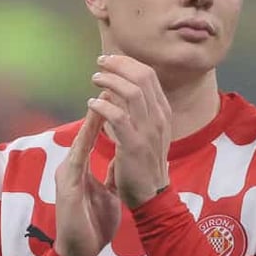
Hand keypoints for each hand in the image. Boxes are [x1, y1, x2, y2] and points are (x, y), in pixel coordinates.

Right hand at [52, 108, 121, 255]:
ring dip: (91, 120)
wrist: (79, 252)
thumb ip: (109, 174)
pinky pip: (78, 158)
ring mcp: (68, 174)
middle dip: (98, 108)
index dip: (106, 115)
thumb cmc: (91, 224)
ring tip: (102, 98)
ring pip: (80, 140)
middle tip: (109, 86)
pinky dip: (85, 141)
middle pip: (85, 132)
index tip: (118, 95)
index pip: (94, 136)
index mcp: (80, 168)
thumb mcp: (105, 193)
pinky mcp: (68, 185)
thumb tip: (119, 159)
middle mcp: (72, 166)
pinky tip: (93, 130)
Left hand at [88, 54, 171, 208]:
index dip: (127, 63)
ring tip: (95, 80)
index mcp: (162, 112)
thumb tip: (117, 90)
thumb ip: (137, 110)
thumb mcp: (148, 132)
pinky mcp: (134, 145)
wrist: (151, 195)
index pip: (148, 75)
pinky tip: (92, 104)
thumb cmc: (144, 163)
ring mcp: (149, 131)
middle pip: (142, 77)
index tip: (110, 60)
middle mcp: (159, 117)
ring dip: (110, 81)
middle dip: (118, 65)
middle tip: (100, 63)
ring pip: (132, 92)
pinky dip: (103, 106)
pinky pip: (118, 116)